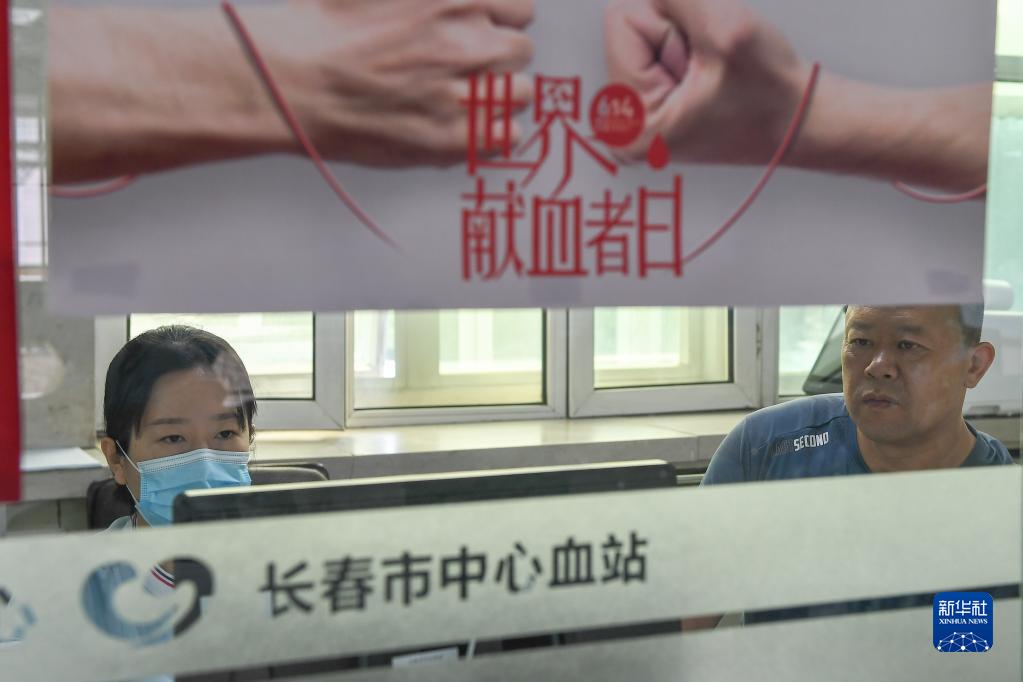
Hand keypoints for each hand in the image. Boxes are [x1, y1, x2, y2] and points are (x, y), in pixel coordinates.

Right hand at [249, 0, 534, 166]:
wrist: (295, 81)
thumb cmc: (326, 28)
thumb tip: (452, 3)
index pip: (521, 7)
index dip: (500, 19)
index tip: (483, 29)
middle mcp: (470, 41)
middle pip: (520, 49)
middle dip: (496, 56)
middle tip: (461, 66)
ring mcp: (467, 91)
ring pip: (521, 92)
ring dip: (498, 94)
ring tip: (460, 97)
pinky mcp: (456, 138)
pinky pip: (509, 134)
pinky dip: (493, 132)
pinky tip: (465, 126)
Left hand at [603, 0, 808, 165]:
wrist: (800, 120)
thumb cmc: (771, 93)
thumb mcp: (728, 30)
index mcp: (633, 125)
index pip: (620, 18)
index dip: (670, 17)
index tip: (703, 51)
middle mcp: (623, 127)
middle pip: (626, 25)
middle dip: (673, 27)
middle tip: (711, 63)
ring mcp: (633, 117)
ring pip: (640, 31)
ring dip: (680, 35)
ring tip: (711, 70)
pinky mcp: (647, 104)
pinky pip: (651, 44)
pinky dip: (680, 44)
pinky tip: (705, 72)